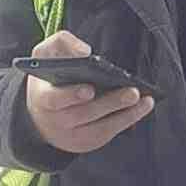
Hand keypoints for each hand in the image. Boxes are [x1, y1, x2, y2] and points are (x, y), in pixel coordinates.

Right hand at [24, 29, 154, 153]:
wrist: (40, 115)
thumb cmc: (48, 78)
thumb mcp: (45, 54)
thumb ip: (62, 42)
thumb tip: (84, 52)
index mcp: (42, 97)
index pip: (54, 99)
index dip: (71, 96)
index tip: (90, 89)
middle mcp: (55, 121)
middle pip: (84, 114)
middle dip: (110, 104)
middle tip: (132, 92)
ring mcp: (70, 136)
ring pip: (98, 128)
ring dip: (124, 115)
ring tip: (144, 100)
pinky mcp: (84, 143)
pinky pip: (105, 134)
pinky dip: (124, 123)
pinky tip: (139, 110)